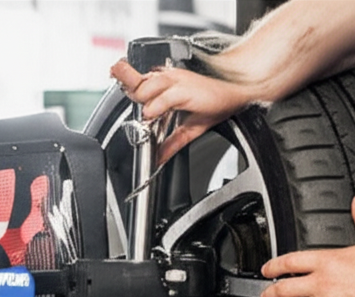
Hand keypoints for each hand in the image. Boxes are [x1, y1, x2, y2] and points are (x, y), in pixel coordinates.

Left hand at [110, 59, 254, 163]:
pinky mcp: (185, 89)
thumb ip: (171, 143)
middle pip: (134, 84)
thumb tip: (158, 159)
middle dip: (131, 96)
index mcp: (166, 84)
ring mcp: (175, 82)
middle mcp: (168, 79)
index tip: (115, 79)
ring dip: (142, 104)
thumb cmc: (216, 103)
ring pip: (144, 89)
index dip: (123, 80)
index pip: (136, 81)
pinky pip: (162, 98)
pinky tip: (153, 116)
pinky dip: (154, 109)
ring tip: (149, 116)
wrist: (239, 93)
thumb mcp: (189, 128)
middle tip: (138, 112)